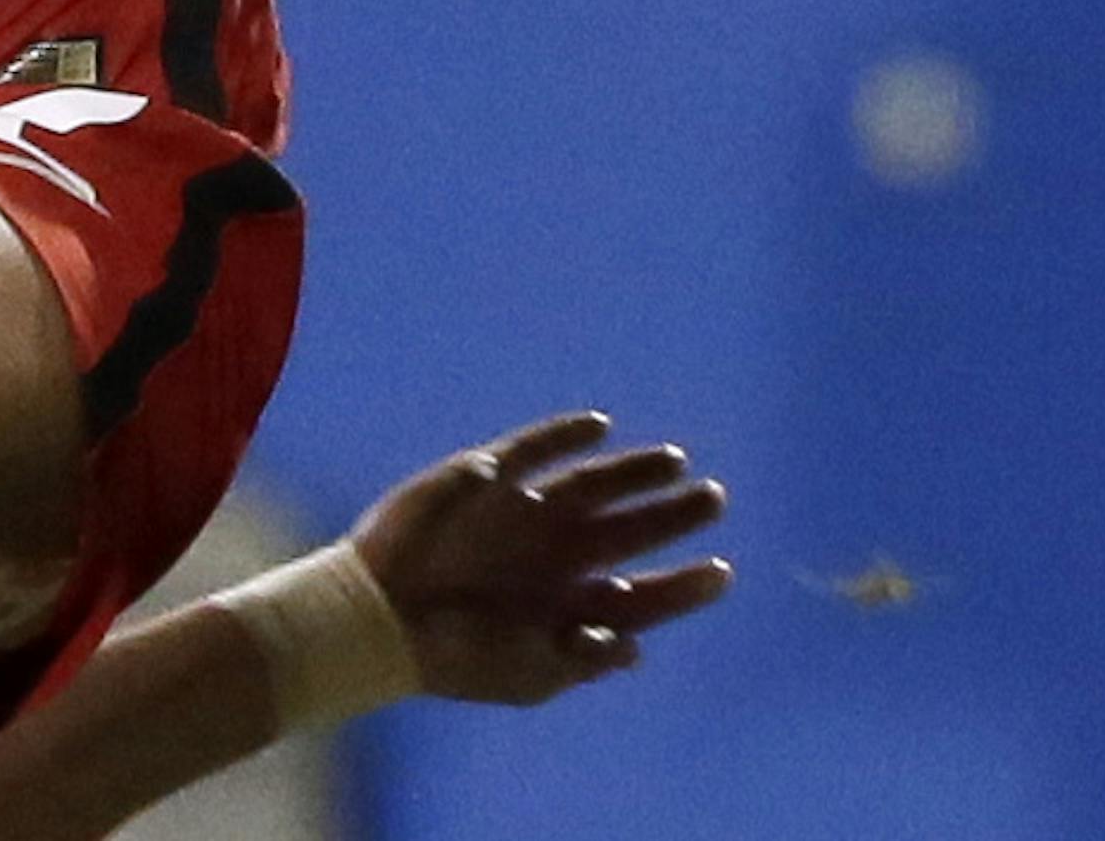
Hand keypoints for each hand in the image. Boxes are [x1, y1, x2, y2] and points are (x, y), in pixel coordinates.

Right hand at [350, 410, 730, 705]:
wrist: (381, 619)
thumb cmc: (455, 660)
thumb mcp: (526, 677)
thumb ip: (580, 661)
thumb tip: (635, 648)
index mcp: (569, 608)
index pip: (640, 594)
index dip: (682, 586)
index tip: (723, 572)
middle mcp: (555, 557)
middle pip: (628, 530)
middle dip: (672, 515)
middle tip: (716, 499)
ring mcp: (523, 515)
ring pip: (593, 485)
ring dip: (633, 472)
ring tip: (677, 461)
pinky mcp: (486, 480)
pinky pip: (534, 448)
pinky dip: (565, 435)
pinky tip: (600, 426)